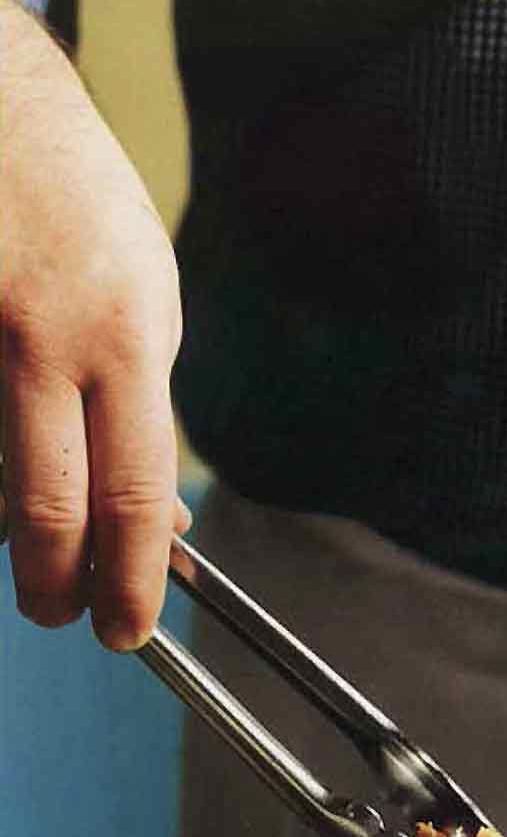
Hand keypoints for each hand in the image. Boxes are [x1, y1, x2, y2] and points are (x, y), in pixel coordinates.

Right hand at [0, 2, 182, 648]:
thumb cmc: (81, 208)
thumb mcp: (149, 305)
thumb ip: (147, 414)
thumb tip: (160, 523)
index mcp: (124, 337)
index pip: (132, 496)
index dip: (130, 580)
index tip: (127, 628)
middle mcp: (39, 339)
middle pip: (45, 508)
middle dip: (55, 585)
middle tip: (60, 615)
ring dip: (5, 523)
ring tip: (36, 529)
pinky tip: (2, 459)